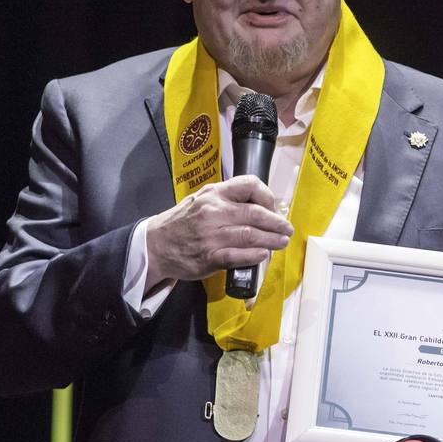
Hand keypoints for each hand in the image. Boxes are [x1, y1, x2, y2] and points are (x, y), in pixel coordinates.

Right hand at [145, 176, 292, 284]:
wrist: (155, 245)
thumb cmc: (182, 222)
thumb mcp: (201, 199)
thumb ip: (227, 199)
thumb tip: (259, 205)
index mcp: (214, 194)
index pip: (249, 184)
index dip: (267, 196)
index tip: (274, 207)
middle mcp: (213, 212)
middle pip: (255, 214)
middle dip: (277, 222)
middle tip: (287, 229)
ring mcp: (211, 235)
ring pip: (250, 235)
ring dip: (272, 240)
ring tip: (281, 242)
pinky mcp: (209, 257)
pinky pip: (238, 256)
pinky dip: (254, 256)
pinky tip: (263, 255)